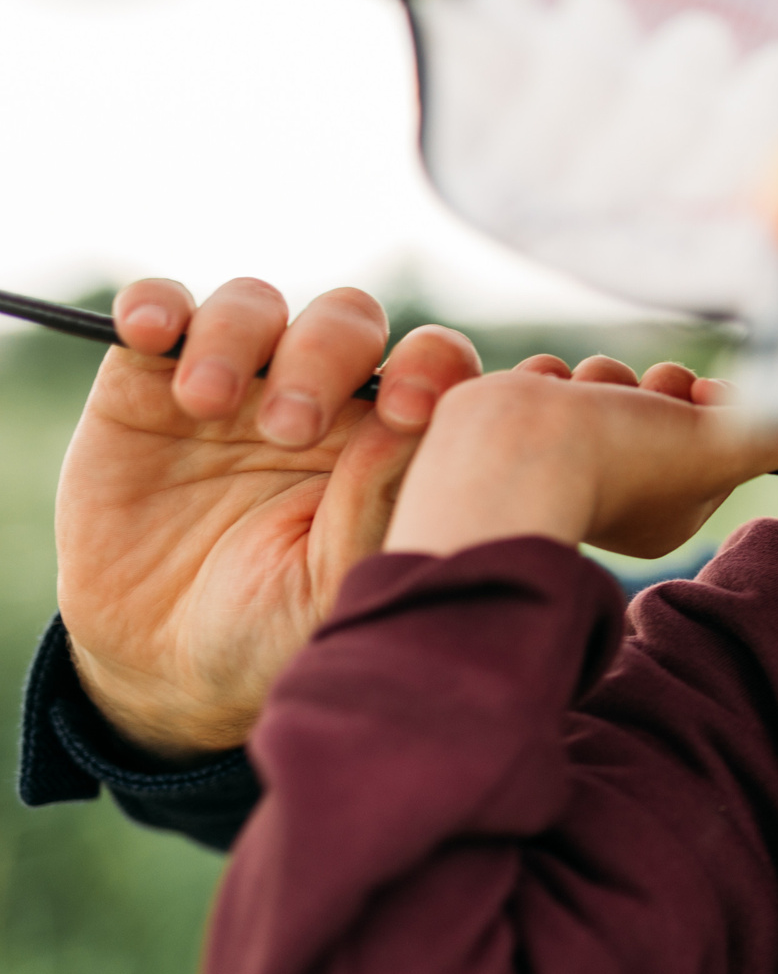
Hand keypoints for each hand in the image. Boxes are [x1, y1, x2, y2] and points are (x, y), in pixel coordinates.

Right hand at [56, 278, 484, 758]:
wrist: (166, 668)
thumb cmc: (278, 630)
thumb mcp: (336, 585)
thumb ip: (379, 499)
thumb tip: (426, 414)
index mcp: (389, 437)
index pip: (433, 365)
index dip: (432, 366)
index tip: (408, 410)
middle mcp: (322, 396)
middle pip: (348, 322)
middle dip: (325, 357)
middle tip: (291, 429)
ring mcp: (238, 383)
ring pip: (257, 306)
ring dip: (236, 337)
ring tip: (208, 402)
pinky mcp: (148, 384)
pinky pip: (160, 310)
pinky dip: (156, 304)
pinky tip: (149, 331)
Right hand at [383, 366, 777, 562]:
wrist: (508, 454)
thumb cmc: (624, 459)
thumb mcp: (726, 447)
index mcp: (668, 507)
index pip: (704, 430)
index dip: (711, 402)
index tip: (710, 394)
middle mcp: (615, 486)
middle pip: (654, 400)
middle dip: (654, 387)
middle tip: (652, 395)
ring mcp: (560, 457)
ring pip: (603, 381)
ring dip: (601, 378)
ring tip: (584, 402)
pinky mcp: (514, 428)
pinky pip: (548, 378)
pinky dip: (547, 379)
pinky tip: (542, 397)